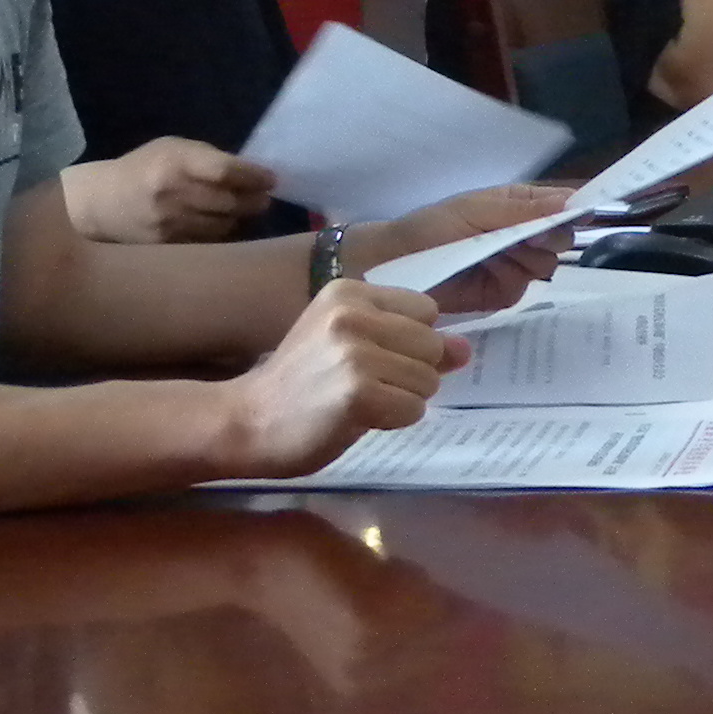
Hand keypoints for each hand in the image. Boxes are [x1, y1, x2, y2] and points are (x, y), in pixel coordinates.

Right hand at [62, 135, 278, 243]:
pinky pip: (208, 241)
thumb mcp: (172, 148)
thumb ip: (207, 158)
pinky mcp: (167, 245)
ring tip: (247, 210)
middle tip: (265, 198)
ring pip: (223, 225)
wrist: (102, 203)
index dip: (254, 177)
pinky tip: (223, 224)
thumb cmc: (144, 168)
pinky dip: (221, 233)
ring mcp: (169, 223)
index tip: (271, 179)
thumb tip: (251, 172)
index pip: (225, 171)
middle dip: (254, 200)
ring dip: (241, 218)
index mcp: (174, 162)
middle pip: (229, 201)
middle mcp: (172, 193)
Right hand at [211, 283, 460, 479]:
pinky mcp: (358, 393)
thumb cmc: (301, 383)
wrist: (246, 421)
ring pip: (428, 380)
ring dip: (402, 399)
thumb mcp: (351, 345)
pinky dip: (394, 421)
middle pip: (432, 344)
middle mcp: (352, 314)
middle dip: (411, 373)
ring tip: (359, 401)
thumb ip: (408, 341)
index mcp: (349, 292)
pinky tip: (358, 419)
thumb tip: (465, 348)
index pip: (426, 310)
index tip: (373, 358)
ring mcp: (355, 353)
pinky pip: (413, 409)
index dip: (410, 342)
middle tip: (364, 385)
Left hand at [340, 183, 574, 314]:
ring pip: (547, 266)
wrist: (394, 267)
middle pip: (562, 239)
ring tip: (491, 255)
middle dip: (546, 238)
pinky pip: (523, 290)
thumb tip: (572, 201)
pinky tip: (484, 274)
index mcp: (518, 205)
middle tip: (520, 238)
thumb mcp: (476, 210)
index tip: (584, 214)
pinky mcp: (503, 294)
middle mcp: (522, 234)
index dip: (576, 209)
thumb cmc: (431, 228)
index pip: (561, 205)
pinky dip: (506, 281)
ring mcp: (515, 266)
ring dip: (522, 260)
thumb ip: (524, 209)